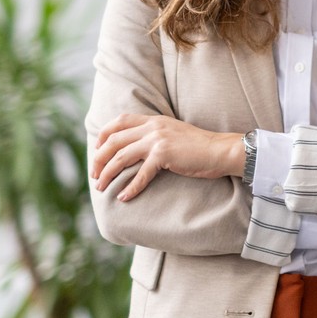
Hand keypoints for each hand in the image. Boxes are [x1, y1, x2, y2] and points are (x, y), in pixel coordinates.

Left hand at [91, 115, 242, 201]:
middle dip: (99, 159)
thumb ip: (157, 135)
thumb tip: (140, 149)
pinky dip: (130, 187)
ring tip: (101, 187)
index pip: (119, 121)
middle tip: (94, 175)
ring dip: (107, 174)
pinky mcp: (164, 155)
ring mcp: (158, 140)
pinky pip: (140, 174)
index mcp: (154, 120)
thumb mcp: (174, 134)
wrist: (221, 150)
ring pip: (121, 156)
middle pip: (114, 140)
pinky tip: (124, 197)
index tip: (98, 151)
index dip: (104, 135)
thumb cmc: (201, 147)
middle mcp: (153, 127)